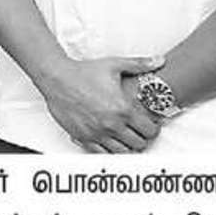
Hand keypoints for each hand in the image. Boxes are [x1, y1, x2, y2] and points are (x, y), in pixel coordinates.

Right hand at [38, 56, 164, 153]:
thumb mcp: (114, 65)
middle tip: (138, 130)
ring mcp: (97, 133)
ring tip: (124, 136)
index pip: (150, 131)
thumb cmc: (82, 72)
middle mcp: (111, 124)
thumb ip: (140, 64)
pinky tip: (108, 139)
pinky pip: (102, 153)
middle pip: (139, 144)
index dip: (153, 128)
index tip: (149, 124)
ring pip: (123, 152)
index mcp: (123, 109)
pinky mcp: (83, 137)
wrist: (56, 78)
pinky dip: (109, 149)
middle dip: (142, 137)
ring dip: (126, 145)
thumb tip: (159, 61)